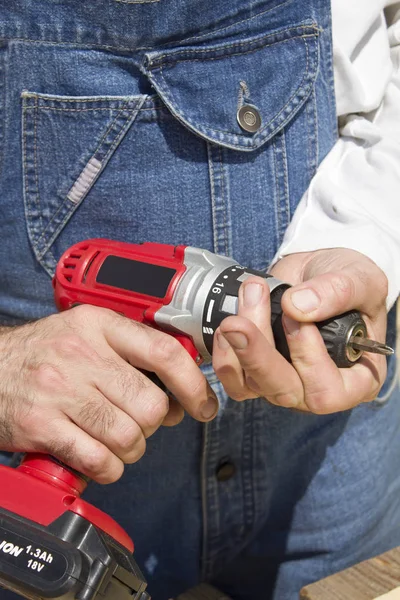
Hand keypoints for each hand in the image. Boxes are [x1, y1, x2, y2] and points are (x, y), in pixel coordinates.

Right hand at [0, 306, 217, 481]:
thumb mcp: (88, 334)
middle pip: (149, 405)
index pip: (163, 352)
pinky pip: (98, 459)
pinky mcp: (42, 425)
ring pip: (128, 436)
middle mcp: (81, 354)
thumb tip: (178, 395)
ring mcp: (60, 390)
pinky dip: (108, 469)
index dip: (192, 383)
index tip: (203, 404)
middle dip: (152, 425)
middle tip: (138, 424)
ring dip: (130, 449)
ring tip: (115, 442)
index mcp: (99, 325)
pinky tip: (100, 460)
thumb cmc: (45, 353)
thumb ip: (132, 354)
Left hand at [212, 248, 388, 412]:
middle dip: (258, 357)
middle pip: (284, 392)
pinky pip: (234, 379)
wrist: (316, 272)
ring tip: (243, 300)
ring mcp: (284, 383)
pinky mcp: (256, 373)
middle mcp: (317, 388)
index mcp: (356, 379)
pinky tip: (224, 322)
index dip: (309, 360)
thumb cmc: (349, 283)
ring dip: (239, 347)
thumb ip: (336, 292)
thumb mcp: (358, 280)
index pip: (329, 393)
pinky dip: (224, 353)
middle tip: (237, 323)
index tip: (297, 319)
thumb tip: (296, 307)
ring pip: (253, 385)